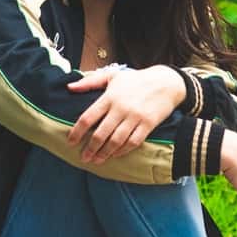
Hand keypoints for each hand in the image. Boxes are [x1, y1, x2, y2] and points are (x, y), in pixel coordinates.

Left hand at [67, 65, 184, 163]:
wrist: (166, 82)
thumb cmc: (136, 79)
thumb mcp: (112, 76)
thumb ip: (90, 82)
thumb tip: (69, 88)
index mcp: (109, 97)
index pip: (88, 117)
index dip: (77, 132)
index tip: (71, 141)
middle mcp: (121, 108)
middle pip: (100, 134)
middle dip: (90, 148)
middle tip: (83, 157)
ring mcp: (135, 117)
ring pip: (116, 141)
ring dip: (104, 153)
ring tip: (97, 160)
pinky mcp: (148, 125)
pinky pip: (133, 142)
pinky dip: (123, 151)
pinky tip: (115, 155)